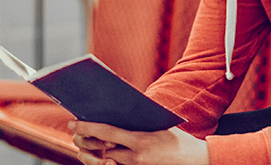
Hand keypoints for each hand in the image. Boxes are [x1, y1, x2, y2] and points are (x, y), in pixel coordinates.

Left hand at [69, 120, 208, 164]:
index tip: (72, 123)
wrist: (197, 163)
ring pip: (104, 163)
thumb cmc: (179, 141)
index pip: (106, 133)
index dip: (87, 128)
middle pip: (100, 150)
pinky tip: (97, 156)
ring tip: (83, 146)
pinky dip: (103, 163)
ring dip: (91, 155)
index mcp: (141, 141)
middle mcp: (135, 158)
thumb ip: (140, 121)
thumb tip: (119, 110)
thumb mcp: (161, 126)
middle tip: (74, 134)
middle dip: (84, 142)